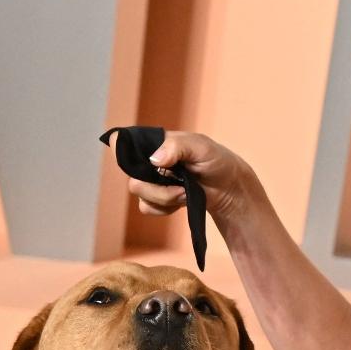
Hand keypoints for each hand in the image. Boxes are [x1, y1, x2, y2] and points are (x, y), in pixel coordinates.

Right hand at [126, 130, 255, 222]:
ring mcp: (151, 182)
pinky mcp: (157, 200)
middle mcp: (148, 162)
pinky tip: (181, 200)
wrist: (228, 188)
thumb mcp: (201, 146)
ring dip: (165, 197)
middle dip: (157, 185)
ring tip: (185, 191)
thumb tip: (154, 159)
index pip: (124, 141)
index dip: (122, 149)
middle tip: (181, 183)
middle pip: (132, 175)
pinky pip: (146, 208)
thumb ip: (177, 147)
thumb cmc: (216, 160)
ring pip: (140, 193)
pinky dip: (165, 208)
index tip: (143, 161)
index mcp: (155, 143)